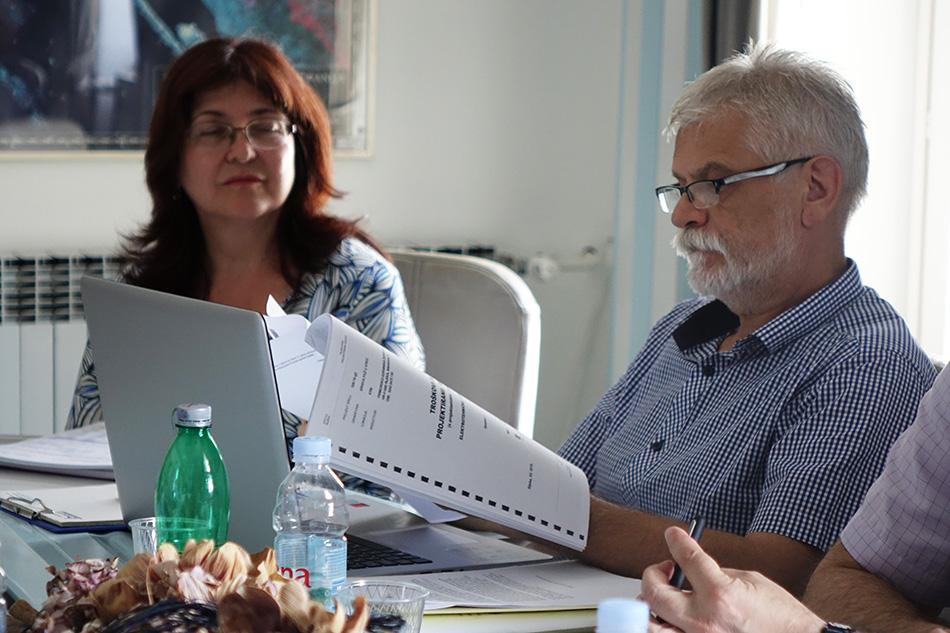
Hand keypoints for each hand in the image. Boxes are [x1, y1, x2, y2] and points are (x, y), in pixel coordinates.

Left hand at [640, 527, 824, 632]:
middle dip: (653, 574)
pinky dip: (666, 625)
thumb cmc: (781, 617)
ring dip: (652, 606)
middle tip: (666, 569)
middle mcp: (705, 620)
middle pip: (654, 592)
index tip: (673, 535)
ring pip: (651, 623)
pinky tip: (673, 617)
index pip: (686, 557)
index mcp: (720, 593)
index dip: (677, 540)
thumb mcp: (750, 581)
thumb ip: (716, 573)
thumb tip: (693, 568)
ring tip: (664, 597)